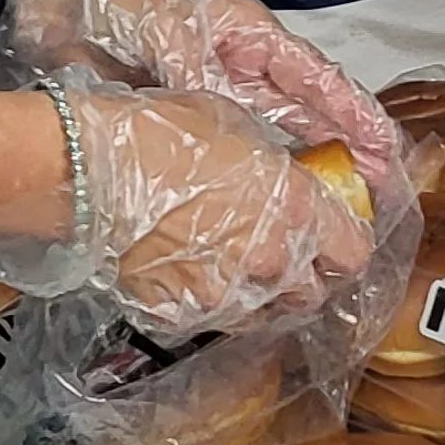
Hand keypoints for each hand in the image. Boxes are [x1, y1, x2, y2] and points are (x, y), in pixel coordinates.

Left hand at [0, 0, 400, 182]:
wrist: (59, 15)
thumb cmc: (116, 6)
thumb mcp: (162, 28)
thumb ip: (198, 65)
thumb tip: (225, 105)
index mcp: (250, 34)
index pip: (318, 78)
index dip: (355, 115)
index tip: (386, 151)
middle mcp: (246, 63)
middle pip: (311, 110)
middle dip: (347, 150)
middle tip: (380, 195)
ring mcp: (223, 90)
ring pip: (284, 132)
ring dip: (313, 167)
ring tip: (343, 209)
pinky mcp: (197, 113)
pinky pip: (244, 146)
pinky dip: (268, 173)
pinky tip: (280, 206)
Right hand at [77, 89, 373, 325]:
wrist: (91, 173)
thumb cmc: (158, 137)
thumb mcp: (238, 127)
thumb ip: (279, 167)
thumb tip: (294, 175)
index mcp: (296, 211)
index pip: (354, 252)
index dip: (346, 242)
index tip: (336, 233)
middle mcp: (270, 263)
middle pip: (314, 292)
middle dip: (306, 273)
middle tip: (285, 247)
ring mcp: (226, 297)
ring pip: (266, 311)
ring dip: (262, 292)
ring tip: (236, 261)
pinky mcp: (183, 316)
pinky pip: (214, 317)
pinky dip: (213, 302)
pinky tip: (195, 271)